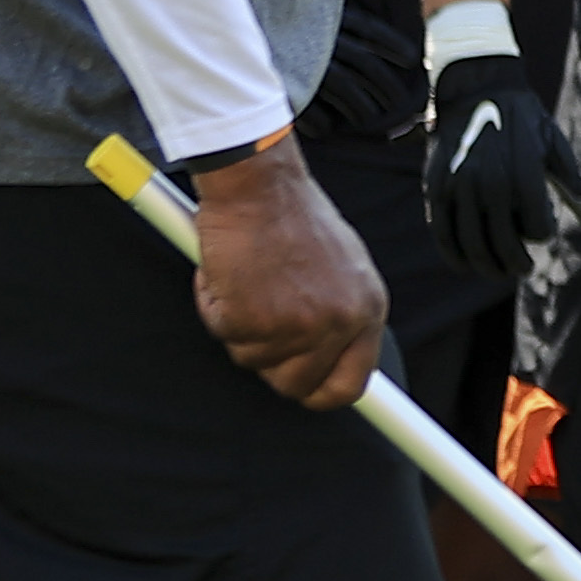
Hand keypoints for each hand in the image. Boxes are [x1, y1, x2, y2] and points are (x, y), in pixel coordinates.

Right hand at [189, 135, 388, 411]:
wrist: (260, 187)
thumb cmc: (294, 216)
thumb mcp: (343, 267)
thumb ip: (340, 312)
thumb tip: (330, 355)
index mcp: (366, 310)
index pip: (351, 385)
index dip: (320, 393)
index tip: (303, 389)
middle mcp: (337, 324)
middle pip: (296, 384)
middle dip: (269, 362)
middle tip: (255, 323)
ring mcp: (296, 326)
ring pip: (252, 358)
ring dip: (239, 324)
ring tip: (247, 278)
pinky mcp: (252, 319)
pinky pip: (222, 331)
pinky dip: (214, 304)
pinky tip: (228, 270)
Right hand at [422, 43, 580, 282]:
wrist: (476, 89)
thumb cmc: (524, 121)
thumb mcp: (555, 148)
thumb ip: (577, 189)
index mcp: (524, 175)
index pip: (537, 230)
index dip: (542, 235)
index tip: (541, 228)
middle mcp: (490, 183)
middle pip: (504, 245)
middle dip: (517, 264)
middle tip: (523, 270)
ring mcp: (459, 186)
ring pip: (472, 245)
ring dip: (488, 267)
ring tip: (500, 271)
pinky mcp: (436, 186)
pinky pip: (442, 232)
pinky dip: (454, 255)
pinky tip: (465, 265)